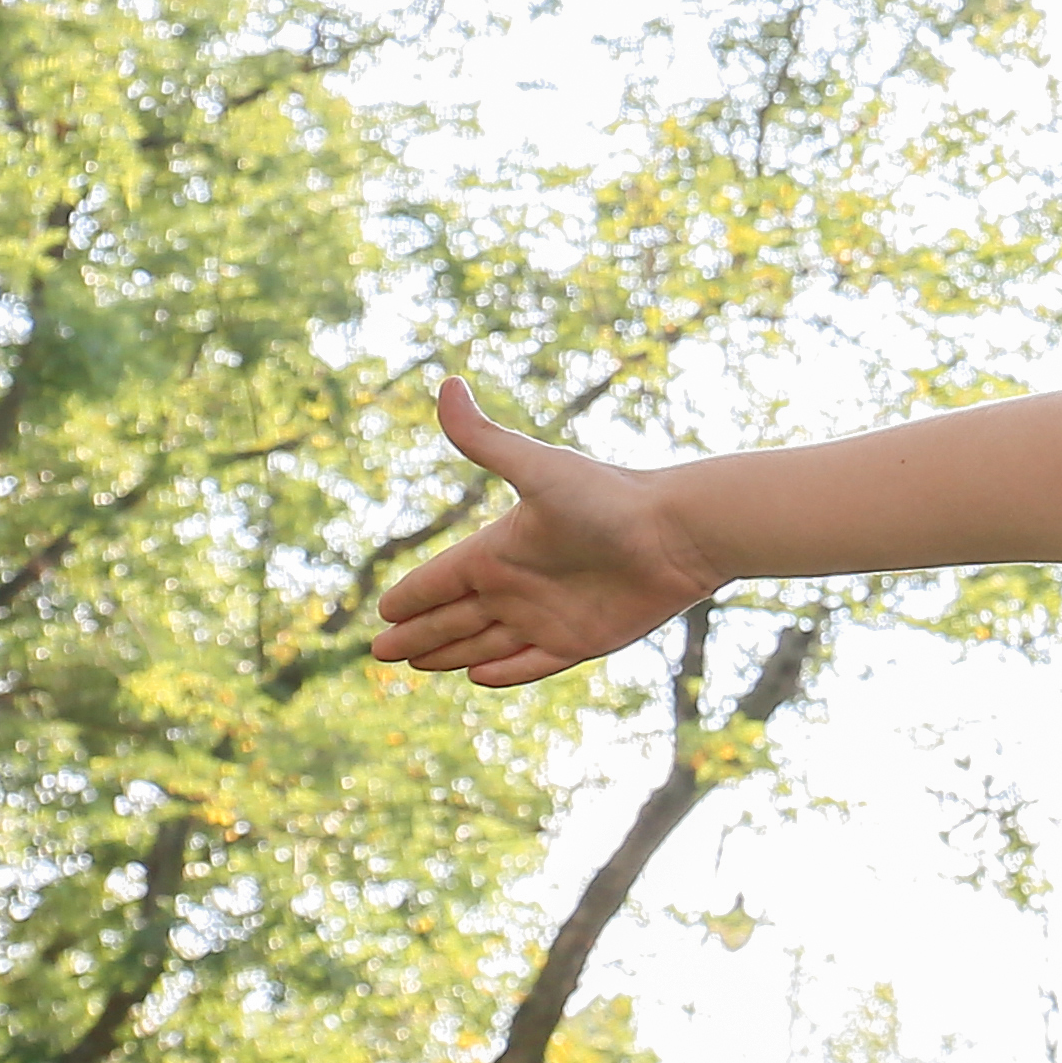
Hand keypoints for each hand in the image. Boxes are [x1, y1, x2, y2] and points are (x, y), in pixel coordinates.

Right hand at [372, 376, 720, 687]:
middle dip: (416, 635)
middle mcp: (518, 585)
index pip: (438, 579)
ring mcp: (548, 616)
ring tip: (417, 664)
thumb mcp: (539, 470)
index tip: (381, 611)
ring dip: (450, 655)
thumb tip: (446, 383)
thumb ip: (486, 439)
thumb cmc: (610, 497)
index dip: (410, 596)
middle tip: (380, 652)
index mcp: (498, 550)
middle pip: (452, 618)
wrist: (681, 530)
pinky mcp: (581, 642)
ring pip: (484, 644)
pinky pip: (531, 664)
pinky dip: (504, 673)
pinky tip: (476, 679)